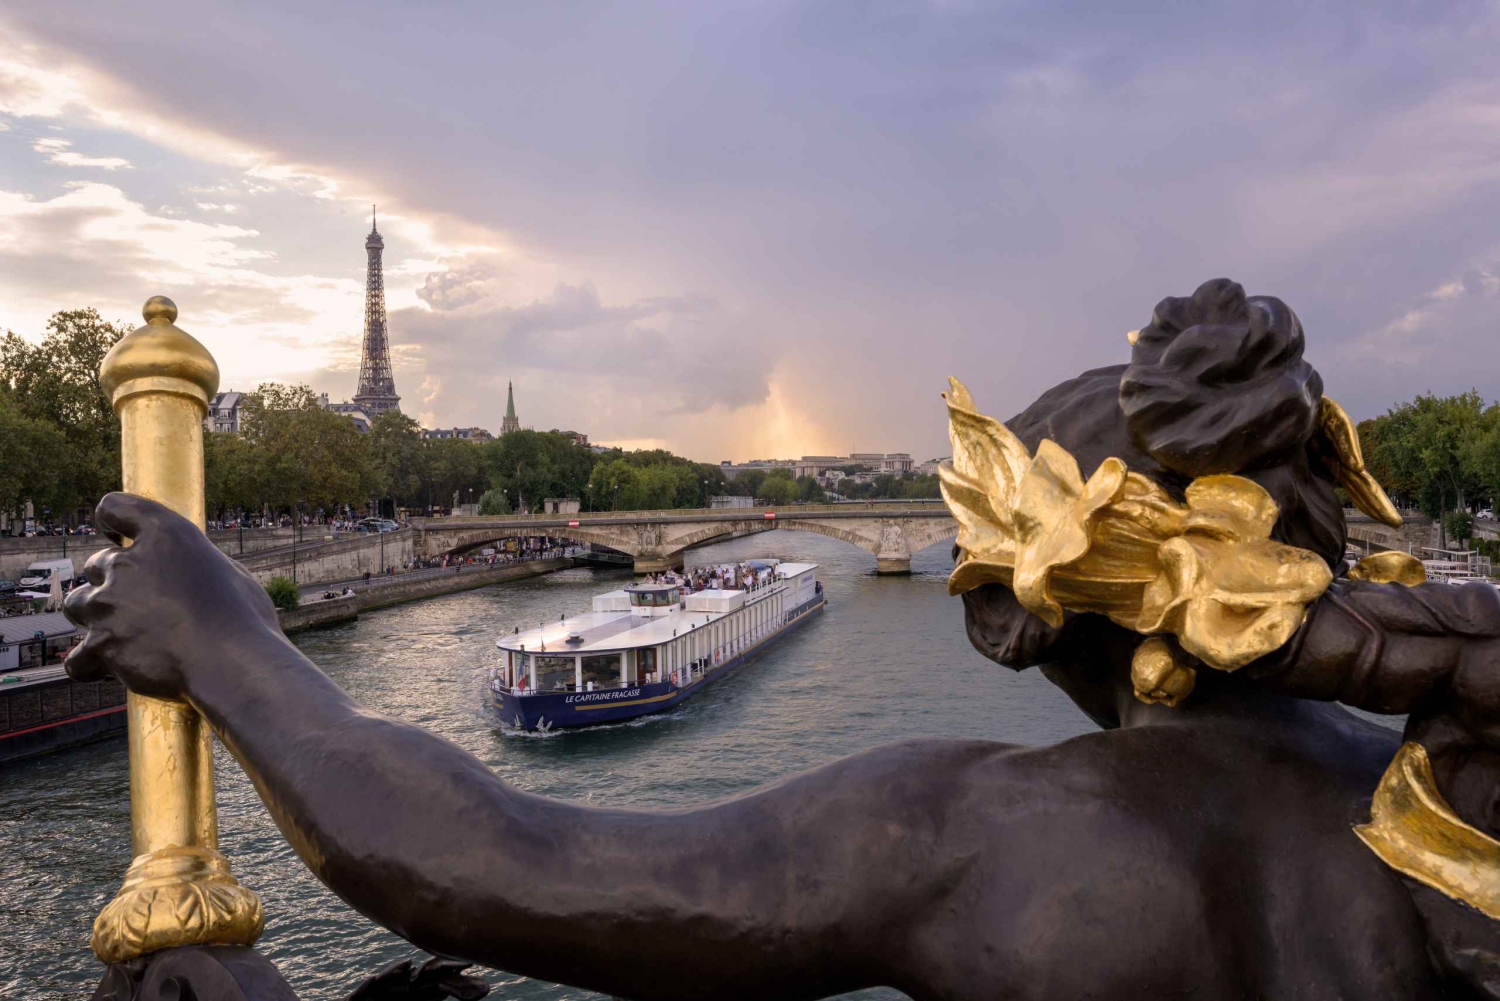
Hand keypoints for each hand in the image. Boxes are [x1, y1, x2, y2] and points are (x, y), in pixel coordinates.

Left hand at [65, 492, 280, 700]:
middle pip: (96, 565)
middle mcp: (128, 563)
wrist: (232, 664)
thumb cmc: (243, 620)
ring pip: (78, 605)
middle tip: (141, 604)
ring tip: (123, 634)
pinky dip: (89, 663)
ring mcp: (108, 604)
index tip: (114, 534)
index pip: (115, 507)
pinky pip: (77, 657)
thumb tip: (183, 571)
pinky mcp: (100, 645)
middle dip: (113, 582)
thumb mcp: (228, 573)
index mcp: (165, 534)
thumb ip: (192, 564)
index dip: (111, 520)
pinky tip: (105, 667)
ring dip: (95, 616)